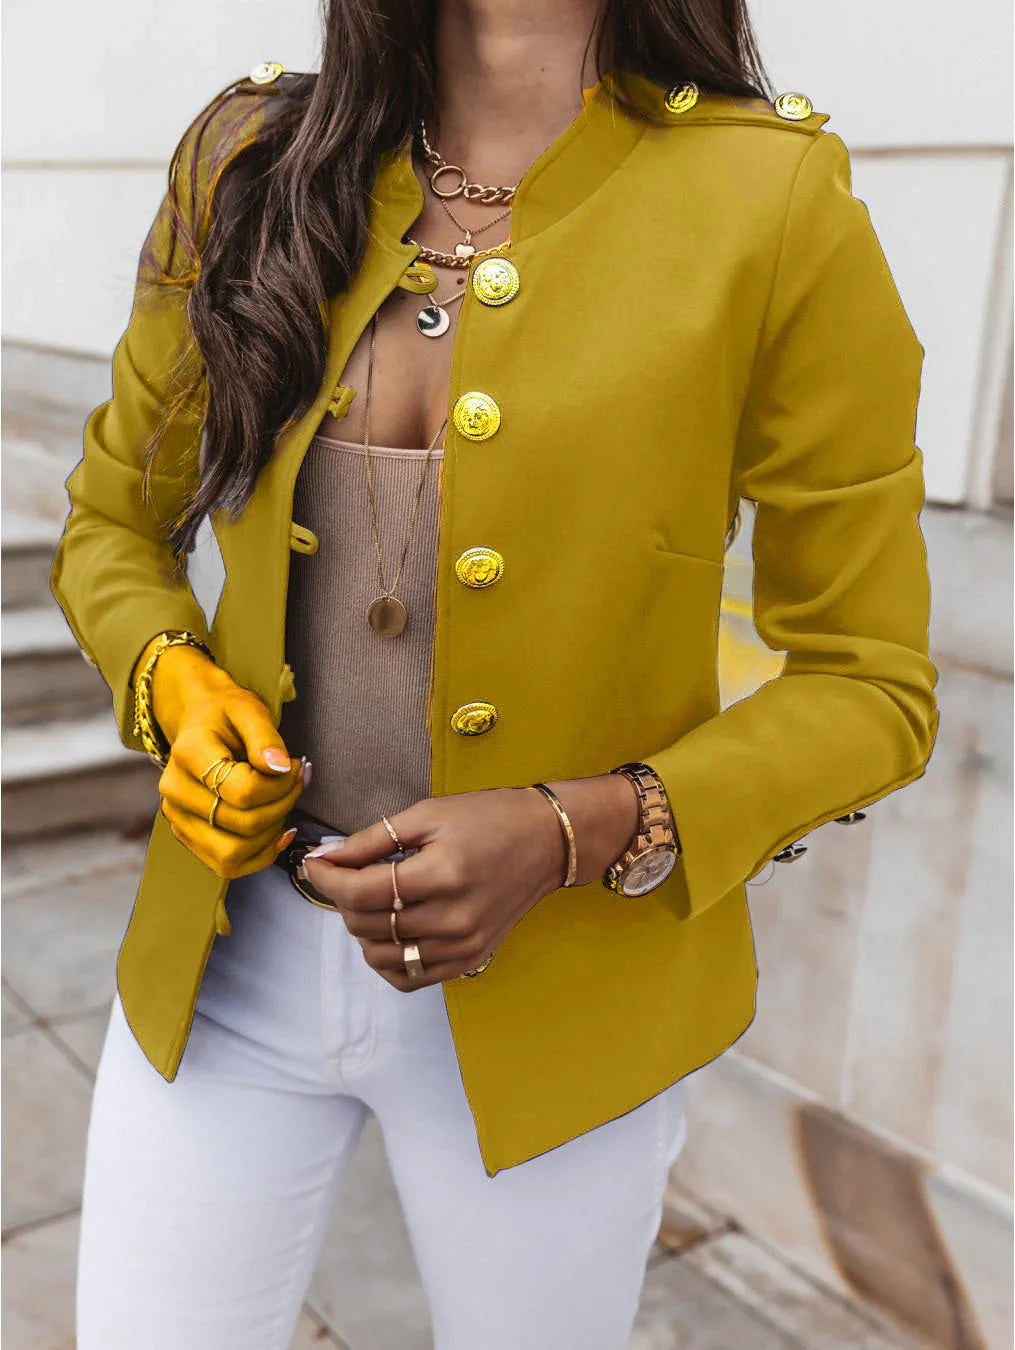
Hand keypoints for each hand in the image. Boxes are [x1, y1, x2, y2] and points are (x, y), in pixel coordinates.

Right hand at [142, 642, 307, 877]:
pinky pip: (226, 865)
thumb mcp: (249, 709)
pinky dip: (259, 855)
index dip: (280, 786)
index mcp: (188, 754)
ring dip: (271, 835)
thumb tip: (280, 767)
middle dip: (282, 807)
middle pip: (242, 825)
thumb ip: (266, 737)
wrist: (199, 720)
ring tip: (283, 805)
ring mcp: (178, 818)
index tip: (295, 767)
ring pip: (232, 854)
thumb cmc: (225, 714)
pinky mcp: (187, 836)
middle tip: (296, 783)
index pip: (243, 791)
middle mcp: (175, 792)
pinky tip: (277, 833)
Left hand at [301, 774, 638, 990]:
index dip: (327, 878)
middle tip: (346, 872)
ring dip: (361, 929)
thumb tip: (326, 857)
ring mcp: (463, 945)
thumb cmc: (489, 818)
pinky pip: (410, 977)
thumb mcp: (428, 814)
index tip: (314, 863)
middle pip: (367, 924)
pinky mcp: (470, 960)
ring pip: (381, 956)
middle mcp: (453, 918)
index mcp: (442, 874)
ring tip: (371, 900)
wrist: (548, 842)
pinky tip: (389, 931)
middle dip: (343, 898)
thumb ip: (372, 840)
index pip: (362, 891)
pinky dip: (387, 959)